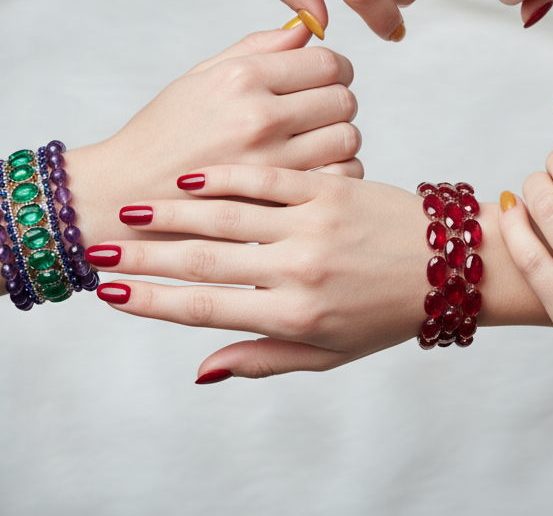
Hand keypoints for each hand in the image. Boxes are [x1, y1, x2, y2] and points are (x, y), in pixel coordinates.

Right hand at [69, 27, 362, 246]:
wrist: (121, 196)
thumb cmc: (161, 134)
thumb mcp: (199, 78)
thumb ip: (257, 50)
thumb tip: (305, 30)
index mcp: (242, 78)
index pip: (328, 62)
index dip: (336, 70)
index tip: (326, 80)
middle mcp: (259, 116)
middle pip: (344, 99)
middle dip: (337, 104)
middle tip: (319, 114)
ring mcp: (270, 162)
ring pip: (348, 139)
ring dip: (339, 139)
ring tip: (316, 143)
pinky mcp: (275, 201)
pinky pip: (339, 179)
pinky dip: (337, 175)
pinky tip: (314, 173)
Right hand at [89, 169, 549, 379]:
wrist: (453, 266)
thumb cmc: (387, 316)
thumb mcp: (328, 354)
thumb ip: (262, 359)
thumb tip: (200, 371)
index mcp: (294, 317)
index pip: (206, 309)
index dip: (151, 302)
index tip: (110, 292)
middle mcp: (300, 271)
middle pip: (204, 261)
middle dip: (145, 256)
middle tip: (99, 248)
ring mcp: (315, 225)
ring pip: (227, 215)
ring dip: (171, 213)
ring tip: (132, 210)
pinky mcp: (332, 190)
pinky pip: (268, 180)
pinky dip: (226, 179)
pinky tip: (190, 180)